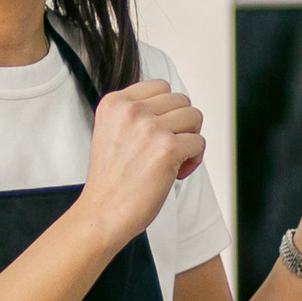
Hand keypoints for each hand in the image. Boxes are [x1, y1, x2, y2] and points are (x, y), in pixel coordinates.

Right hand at [76, 79, 206, 246]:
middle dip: (181, 125)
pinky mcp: (167, 149)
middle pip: (181, 100)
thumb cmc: (111, 180)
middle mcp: (131, 111)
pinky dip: (194, 159)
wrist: (102, 213)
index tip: (157, 133)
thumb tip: (173, 107)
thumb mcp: (111, 131)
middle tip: (166, 149)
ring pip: (194, 117)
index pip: (160, 87)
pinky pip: (199, 143)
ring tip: (173, 160)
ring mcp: (150, 128)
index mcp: (114, 103)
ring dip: (189, 140)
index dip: (166, 111)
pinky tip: (176, 172)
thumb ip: (135, 113)